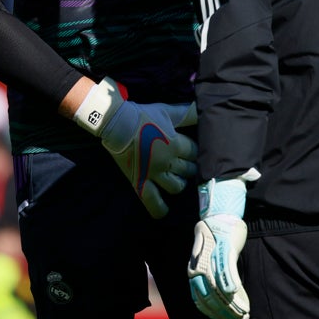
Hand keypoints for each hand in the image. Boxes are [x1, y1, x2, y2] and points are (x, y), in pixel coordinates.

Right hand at [76, 79, 197, 218]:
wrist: (117, 124)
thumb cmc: (143, 116)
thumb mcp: (167, 112)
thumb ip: (186, 113)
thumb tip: (201, 107)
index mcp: (175, 144)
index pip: (195, 153)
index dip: (195, 152)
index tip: (192, 150)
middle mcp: (167, 161)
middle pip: (189, 170)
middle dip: (190, 167)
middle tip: (185, 164)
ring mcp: (154, 173)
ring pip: (176, 187)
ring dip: (179, 183)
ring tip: (177, 179)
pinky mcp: (140, 182)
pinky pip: (152, 201)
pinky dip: (159, 208)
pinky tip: (164, 210)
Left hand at [188, 176, 252, 318]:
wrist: (219, 214)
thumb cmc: (215, 237)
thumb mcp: (209, 258)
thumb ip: (210, 274)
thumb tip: (218, 293)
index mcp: (193, 271)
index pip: (200, 299)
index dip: (213, 313)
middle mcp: (200, 267)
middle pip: (211, 297)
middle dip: (225, 313)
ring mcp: (212, 259)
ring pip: (220, 289)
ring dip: (233, 304)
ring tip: (243, 313)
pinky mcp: (225, 250)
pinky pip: (228, 273)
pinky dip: (233, 286)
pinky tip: (240, 297)